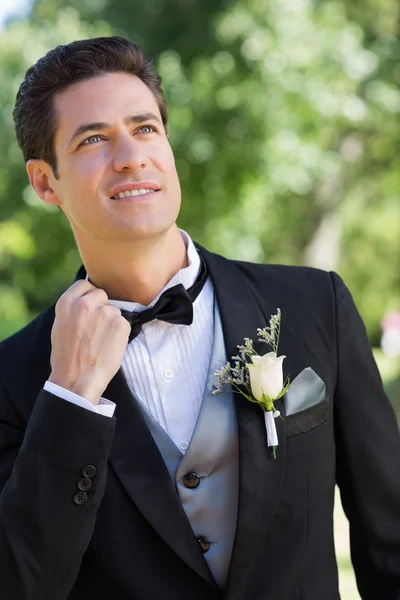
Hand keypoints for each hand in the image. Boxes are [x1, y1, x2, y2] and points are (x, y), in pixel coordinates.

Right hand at [48, 280, 129, 404]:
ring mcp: (104, 312)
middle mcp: (85, 303)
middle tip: (97, 328)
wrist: (77, 379)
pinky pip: (124, 323)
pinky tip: (110, 346)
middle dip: (102, 307)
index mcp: (66, 302)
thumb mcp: (61, 326)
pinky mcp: (120, 323)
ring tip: (101, 341)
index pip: (84, 285)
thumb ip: (73, 309)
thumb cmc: (67, 357)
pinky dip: (120, 333)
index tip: (91, 306)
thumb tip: (87, 299)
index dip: (89, 295)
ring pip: (114, 310)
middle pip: (102, 294)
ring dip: (111, 322)